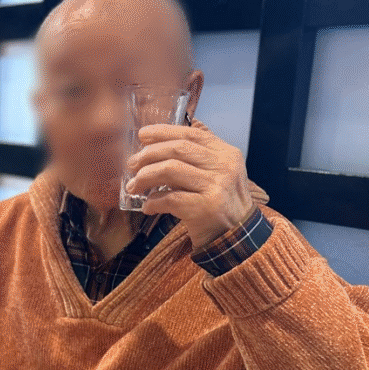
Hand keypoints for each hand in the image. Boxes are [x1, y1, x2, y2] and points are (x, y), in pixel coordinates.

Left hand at [123, 118, 255, 248]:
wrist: (236, 238)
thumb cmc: (221, 204)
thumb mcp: (220, 173)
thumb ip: (200, 154)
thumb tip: (167, 134)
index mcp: (227, 154)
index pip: (191, 134)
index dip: (164, 132)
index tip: (143, 135)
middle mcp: (224, 167)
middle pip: (178, 149)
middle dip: (149, 154)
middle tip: (132, 163)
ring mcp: (216, 187)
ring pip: (170, 170)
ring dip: (145, 177)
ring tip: (134, 186)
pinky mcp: (205, 209)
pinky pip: (170, 199)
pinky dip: (153, 202)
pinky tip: (148, 207)